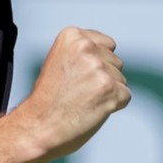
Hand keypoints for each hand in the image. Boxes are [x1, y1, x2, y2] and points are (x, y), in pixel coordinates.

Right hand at [18, 27, 130, 159]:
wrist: (37, 127)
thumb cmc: (49, 100)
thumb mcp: (61, 62)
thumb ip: (84, 53)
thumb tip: (111, 54)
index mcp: (72, 36)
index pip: (108, 45)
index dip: (95, 65)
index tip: (75, 77)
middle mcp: (86, 47)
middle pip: (116, 62)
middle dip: (102, 78)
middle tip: (76, 92)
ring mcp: (98, 68)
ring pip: (121, 79)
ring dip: (106, 93)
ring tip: (81, 101)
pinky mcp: (109, 88)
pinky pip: (125, 96)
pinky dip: (113, 106)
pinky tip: (91, 110)